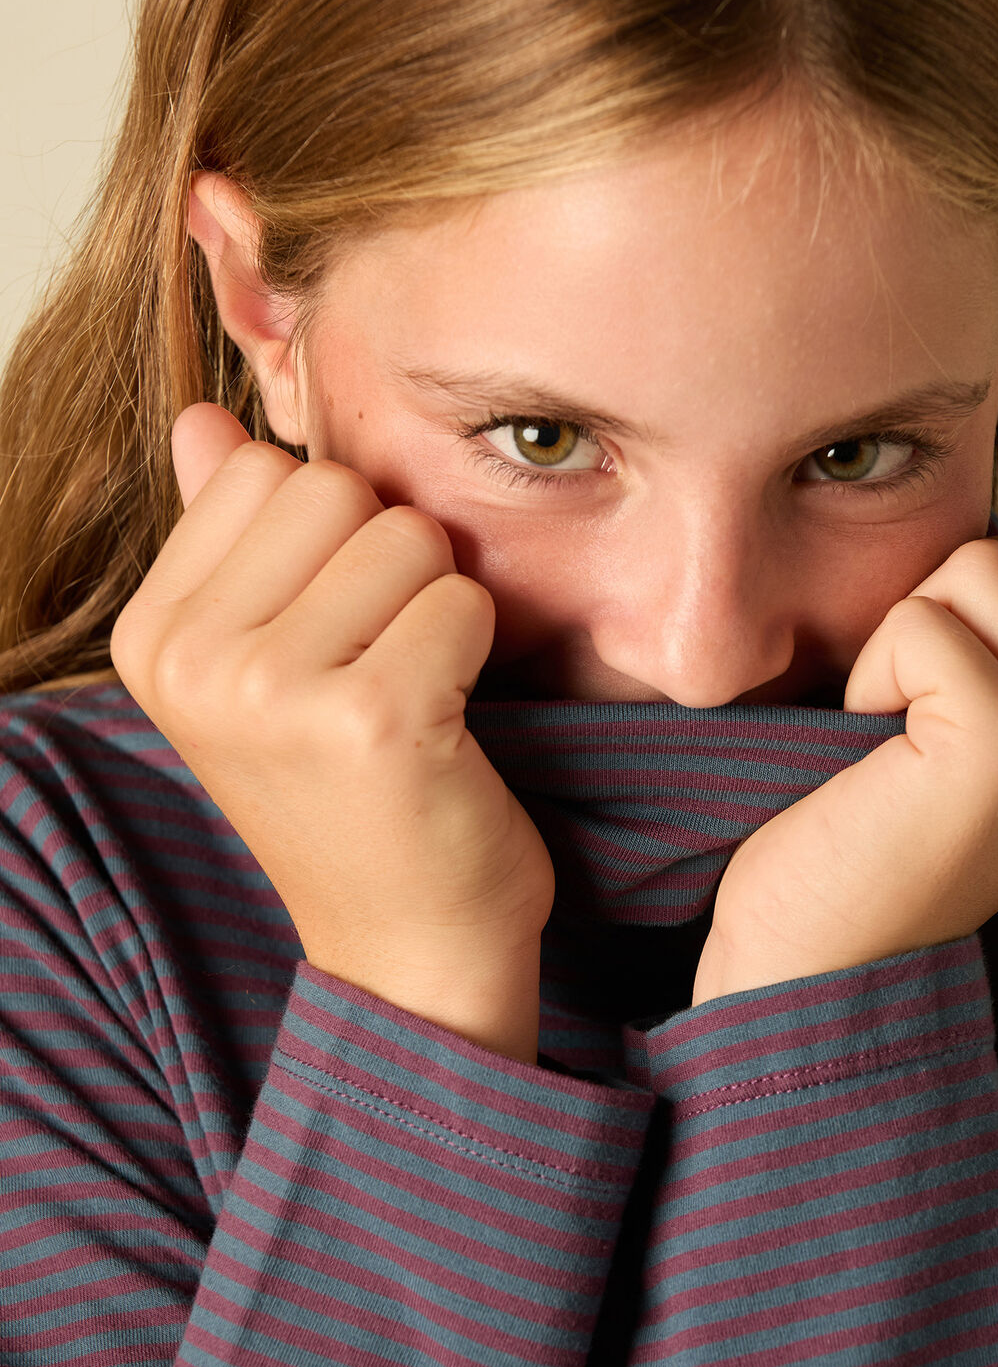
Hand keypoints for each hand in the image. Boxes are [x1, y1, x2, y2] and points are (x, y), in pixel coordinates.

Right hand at [110, 404, 554, 1061]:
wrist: (405, 947)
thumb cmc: (349, 792)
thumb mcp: (263, 664)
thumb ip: (229, 537)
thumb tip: (200, 419)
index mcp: (154, 636)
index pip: (263, 471)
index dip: (332, 536)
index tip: (331, 633)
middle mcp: (192, 661)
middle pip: (335, 488)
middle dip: (388, 560)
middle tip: (382, 662)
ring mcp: (271, 690)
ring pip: (407, 536)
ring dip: (437, 607)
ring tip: (411, 693)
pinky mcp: (369, 718)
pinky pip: (460, 601)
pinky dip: (474, 653)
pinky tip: (446, 725)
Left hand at [692, 518, 997, 1004]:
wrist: (814, 961)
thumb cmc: (860, 833)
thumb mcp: (970, 729)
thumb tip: (996, 539)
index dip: (989, 591)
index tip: (941, 686)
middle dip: (957, 595)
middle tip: (915, 697)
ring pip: (986, 567)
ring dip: (910, 631)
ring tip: (893, 727)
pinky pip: (923, 622)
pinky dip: (874, 672)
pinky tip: (871, 746)